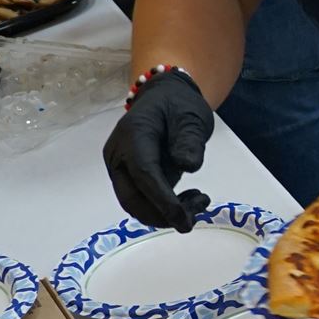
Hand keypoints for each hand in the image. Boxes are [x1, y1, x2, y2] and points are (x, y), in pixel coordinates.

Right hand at [102, 68, 214, 230]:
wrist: (164, 98)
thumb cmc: (178, 105)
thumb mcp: (192, 116)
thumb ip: (189, 140)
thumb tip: (188, 166)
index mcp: (133, 134)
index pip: (143, 173)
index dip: (162, 200)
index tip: (183, 220)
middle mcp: (118, 154)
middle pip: (131, 197)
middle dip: (161, 215)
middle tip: (195, 216)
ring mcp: (120, 168)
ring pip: (134, 204)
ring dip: (164, 214)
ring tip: (199, 202)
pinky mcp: (127, 177)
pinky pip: (141, 200)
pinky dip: (163, 208)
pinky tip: (188, 200)